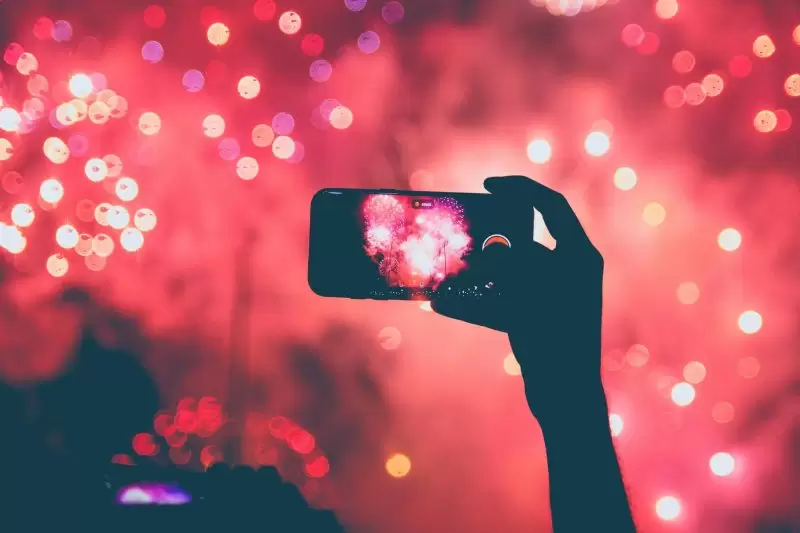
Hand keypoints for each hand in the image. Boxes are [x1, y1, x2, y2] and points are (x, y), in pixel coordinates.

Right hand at [432, 176, 604, 423]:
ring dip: (479, 270)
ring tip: (448, 268)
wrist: (565, 397)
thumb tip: (492, 247)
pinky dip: (478, 301)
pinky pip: (503, 299)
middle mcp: (568, 270)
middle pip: (524, 239)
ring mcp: (552, 295)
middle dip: (490, 237)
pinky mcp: (536, 317)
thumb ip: (512, 263)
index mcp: (579, 256)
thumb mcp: (531, 295)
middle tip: (462, 230)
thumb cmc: (557, 343)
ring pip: (509, 271)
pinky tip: (446, 303)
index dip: (520, 189)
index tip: (487, 186)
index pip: (551, 206)